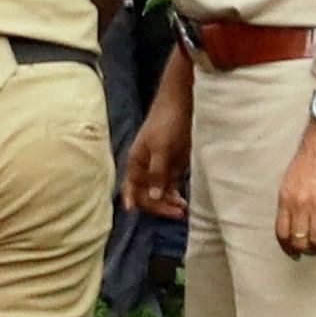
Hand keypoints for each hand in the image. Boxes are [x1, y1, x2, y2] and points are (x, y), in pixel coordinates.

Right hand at [120, 75, 191, 216]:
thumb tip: (153, 196)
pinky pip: (170, 187)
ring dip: (169, 203)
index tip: (133, 211)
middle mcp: (145, 169)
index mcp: (136, 163)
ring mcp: (159, 168)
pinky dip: (175, 196)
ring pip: (159, 193)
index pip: (131, 188)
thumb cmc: (166, 122)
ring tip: (183, 210)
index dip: (133, 200)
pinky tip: (184, 202)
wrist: (181, 104)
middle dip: (159, 205)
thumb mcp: (161, 148)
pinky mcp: (172, 167)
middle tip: (177, 212)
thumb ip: (157, 172)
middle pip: (146, 195)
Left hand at [275, 120, 315, 257]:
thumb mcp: (291, 177)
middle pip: (300, 240)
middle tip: (315, 249)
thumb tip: (292, 219)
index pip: (282, 233)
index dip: (288, 247)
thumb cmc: (310, 154)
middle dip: (307, 249)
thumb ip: (290, 199)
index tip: (295, 252)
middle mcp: (300, 204)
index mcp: (286, 198)